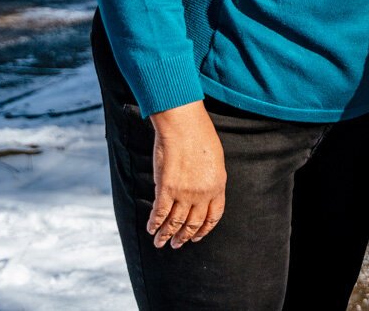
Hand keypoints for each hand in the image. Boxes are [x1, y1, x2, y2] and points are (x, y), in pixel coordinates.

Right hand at [146, 100, 226, 249]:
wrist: (184, 124)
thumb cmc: (201, 135)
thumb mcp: (214, 160)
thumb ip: (210, 179)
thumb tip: (202, 192)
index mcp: (218, 186)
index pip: (213, 216)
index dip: (204, 229)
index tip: (197, 237)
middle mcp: (202, 193)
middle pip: (193, 223)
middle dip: (184, 236)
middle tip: (178, 244)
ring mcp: (184, 192)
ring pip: (175, 222)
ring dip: (167, 235)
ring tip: (160, 243)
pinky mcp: (166, 188)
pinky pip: (160, 212)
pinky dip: (154, 223)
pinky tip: (151, 229)